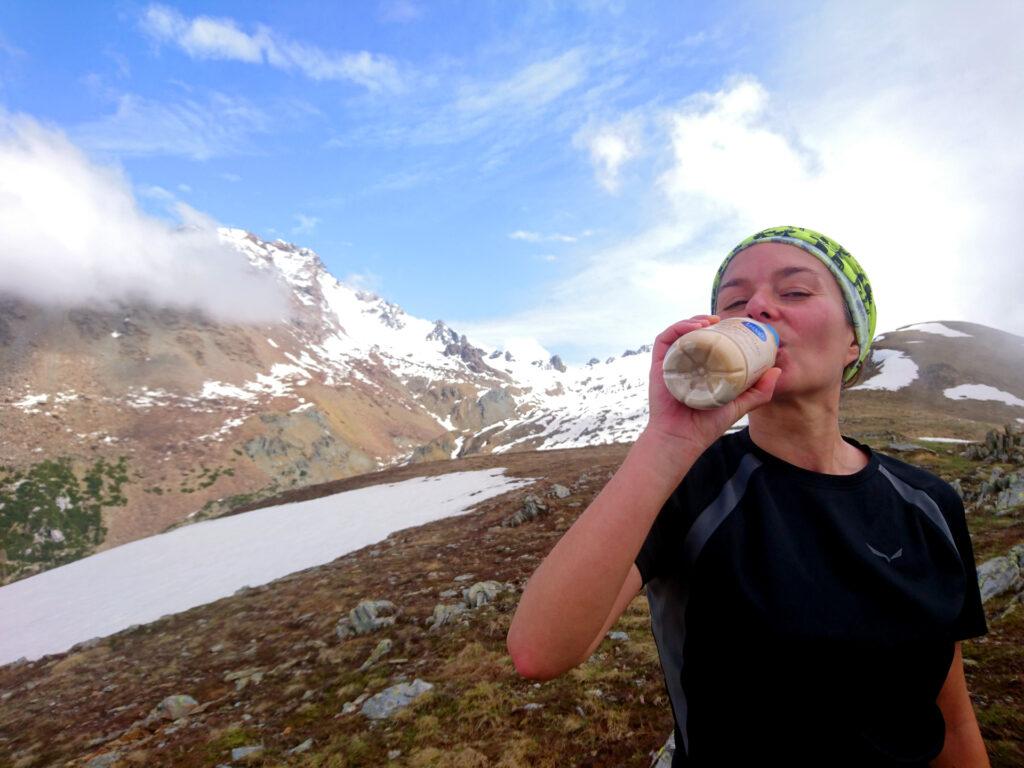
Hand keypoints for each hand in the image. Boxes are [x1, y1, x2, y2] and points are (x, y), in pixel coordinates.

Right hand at [645, 315, 781, 451]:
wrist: (682, 439)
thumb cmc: (706, 425)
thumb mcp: (738, 405)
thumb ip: (758, 392)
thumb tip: (777, 370)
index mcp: (699, 370)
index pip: (706, 343)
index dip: (717, 330)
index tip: (732, 325)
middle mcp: (684, 364)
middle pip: (692, 335)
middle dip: (705, 321)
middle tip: (722, 320)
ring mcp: (670, 364)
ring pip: (678, 333)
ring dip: (692, 321)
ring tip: (709, 321)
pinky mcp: (658, 366)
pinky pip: (663, 341)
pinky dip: (677, 328)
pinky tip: (694, 327)